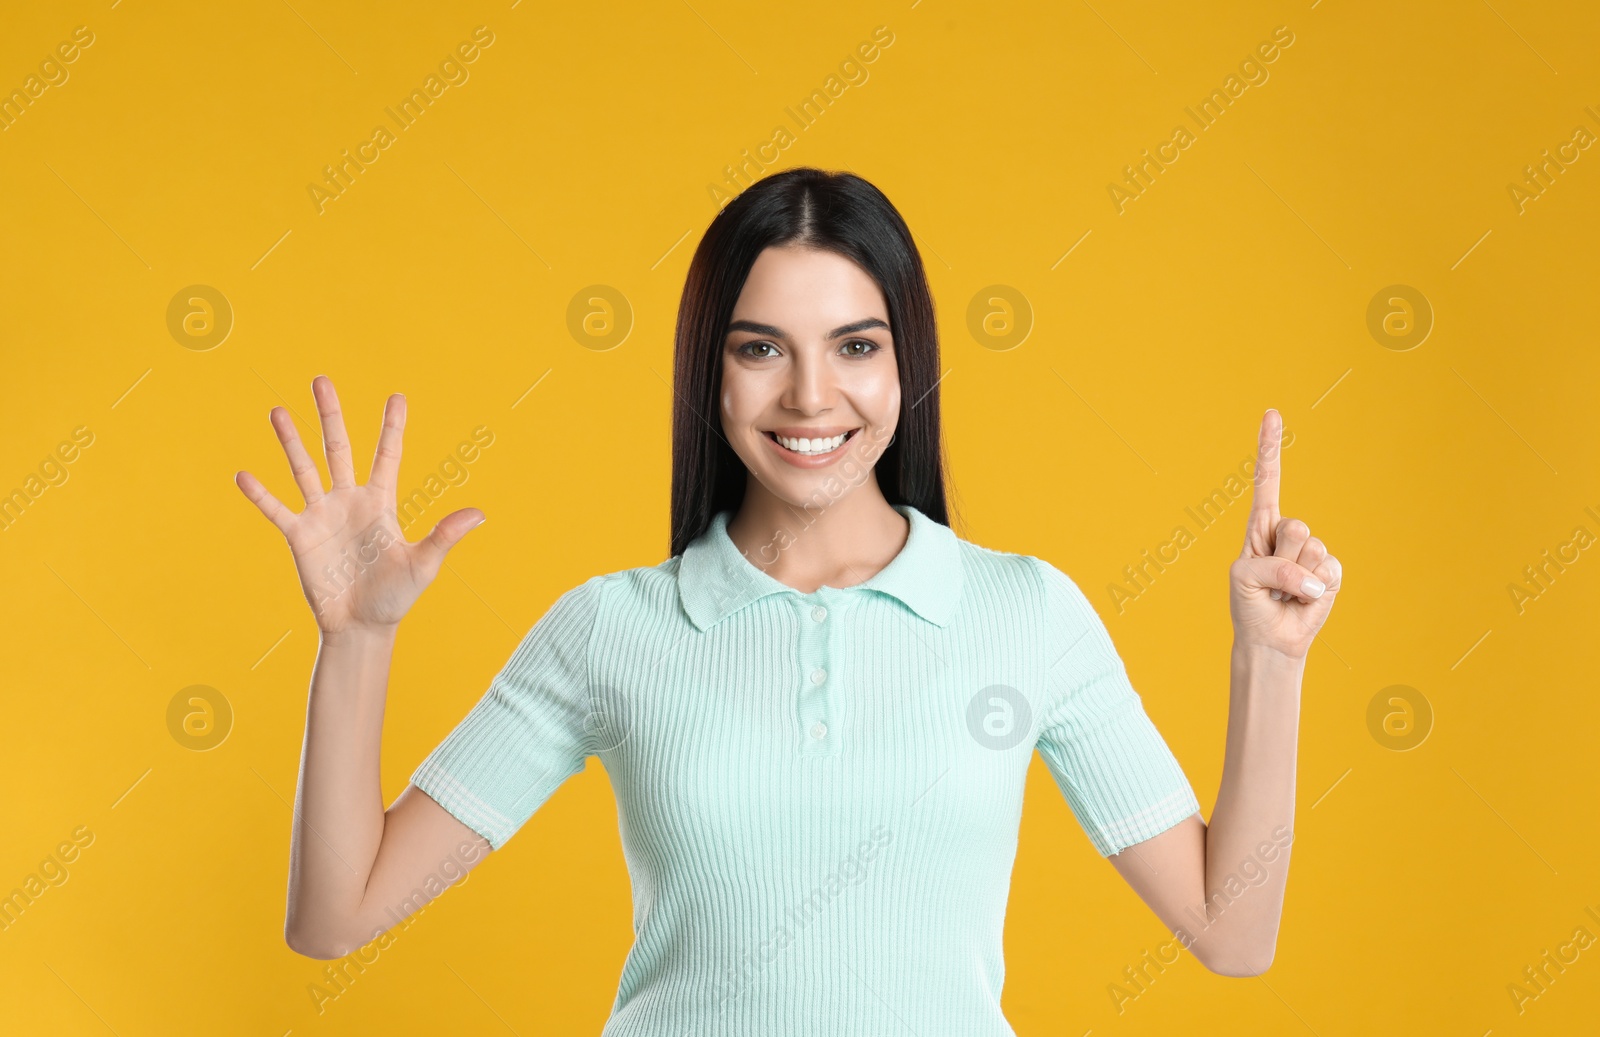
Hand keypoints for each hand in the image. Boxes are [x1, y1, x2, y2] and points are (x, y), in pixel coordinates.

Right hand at [235, 375, 485, 636]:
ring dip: (291, 441)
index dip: (391, 427)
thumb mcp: (423, 564)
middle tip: (321, 380)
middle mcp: (349, 501)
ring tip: (278, 411)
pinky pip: (277, 510)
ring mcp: (323, 516)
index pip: (387, 455)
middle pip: (339, 448)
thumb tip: (480, 514)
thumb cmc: (395, 597)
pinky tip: (243, 474)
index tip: (396, 396)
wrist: (361, 627)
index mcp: (381, 503)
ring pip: (304, 469)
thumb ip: (444, 535)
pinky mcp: (299, 536)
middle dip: (330, 415)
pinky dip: (260, 494)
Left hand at [1228, 408, 1341, 661]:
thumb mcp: (1244, 580)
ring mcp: (1311, 551)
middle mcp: (1287, 533)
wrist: (1270, 637)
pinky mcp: (1331, 571)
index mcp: (1260, 526)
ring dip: (1294, 578)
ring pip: (1311, 549)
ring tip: (1284, 592)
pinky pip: (1328, 571)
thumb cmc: (1250, 603)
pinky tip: (1302, 599)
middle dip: (1281, 558)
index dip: (1270, 448)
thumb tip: (1311, 575)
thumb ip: (1271, 568)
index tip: (1271, 414)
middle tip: (1271, 581)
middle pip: (1295, 526)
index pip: (1267, 480)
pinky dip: (1312, 591)